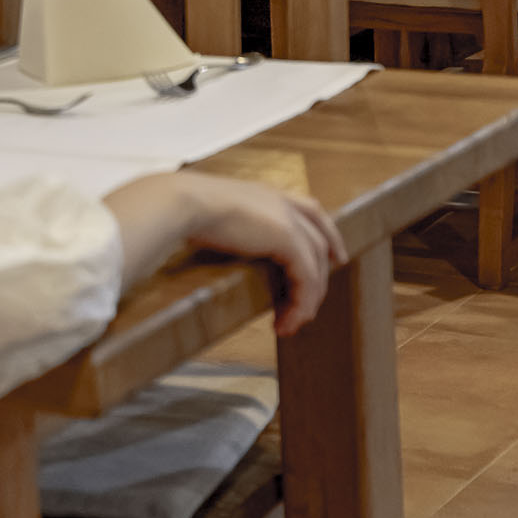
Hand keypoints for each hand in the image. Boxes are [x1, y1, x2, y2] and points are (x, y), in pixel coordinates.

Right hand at [181, 174, 346, 335]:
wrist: (183, 202)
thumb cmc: (182, 207)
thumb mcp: (209, 213)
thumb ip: (221, 224)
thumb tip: (206, 240)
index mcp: (265, 193)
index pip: (310, 211)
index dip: (327, 234)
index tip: (335, 257)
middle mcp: (282, 203)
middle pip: (320, 242)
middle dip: (320, 278)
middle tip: (308, 309)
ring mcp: (288, 220)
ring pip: (316, 266)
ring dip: (307, 300)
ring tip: (290, 324)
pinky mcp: (288, 239)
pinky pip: (306, 280)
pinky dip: (300, 304)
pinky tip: (284, 322)